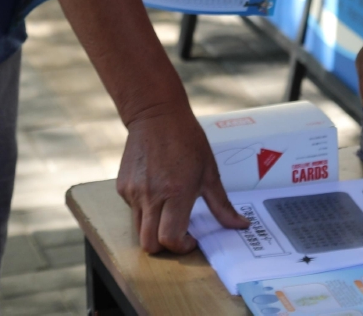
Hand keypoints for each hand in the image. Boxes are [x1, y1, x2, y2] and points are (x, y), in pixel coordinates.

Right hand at [116, 104, 247, 252]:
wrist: (156, 115)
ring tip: (168, 210)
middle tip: (179, 232)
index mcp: (176, 192)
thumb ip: (222, 205)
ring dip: (153, 229)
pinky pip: (132, 211)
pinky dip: (144, 210)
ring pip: (138, 230)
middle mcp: (151, 195)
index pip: (170, 238)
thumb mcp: (210, 172)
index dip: (182, 247)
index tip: (192, 238)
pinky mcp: (122, 186)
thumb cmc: (187, 140)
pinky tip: (156, 191)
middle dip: (165, 246)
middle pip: (149, 244)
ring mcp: (133, 192)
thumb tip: (240, 225)